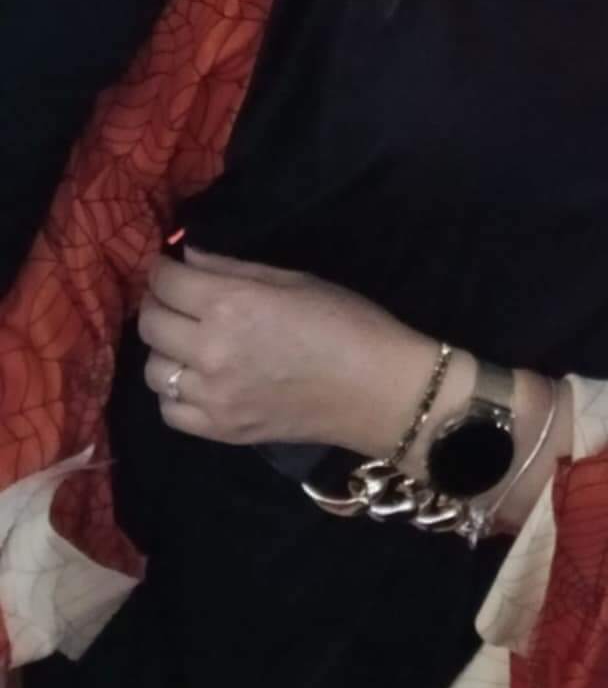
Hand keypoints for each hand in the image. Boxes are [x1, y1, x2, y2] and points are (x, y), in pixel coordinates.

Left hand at [140, 248, 444, 456]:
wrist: (378, 390)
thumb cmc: (346, 322)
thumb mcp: (294, 280)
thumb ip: (233, 268)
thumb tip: (186, 257)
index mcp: (231, 304)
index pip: (166, 282)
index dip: (163, 269)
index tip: (170, 268)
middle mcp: (211, 350)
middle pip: (150, 323)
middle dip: (158, 303)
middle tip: (177, 300)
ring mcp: (212, 396)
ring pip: (152, 368)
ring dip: (164, 349)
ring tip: (188, 342)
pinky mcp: (220, 430)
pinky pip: (169, 409)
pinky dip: (175, 392)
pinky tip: (198, 380)